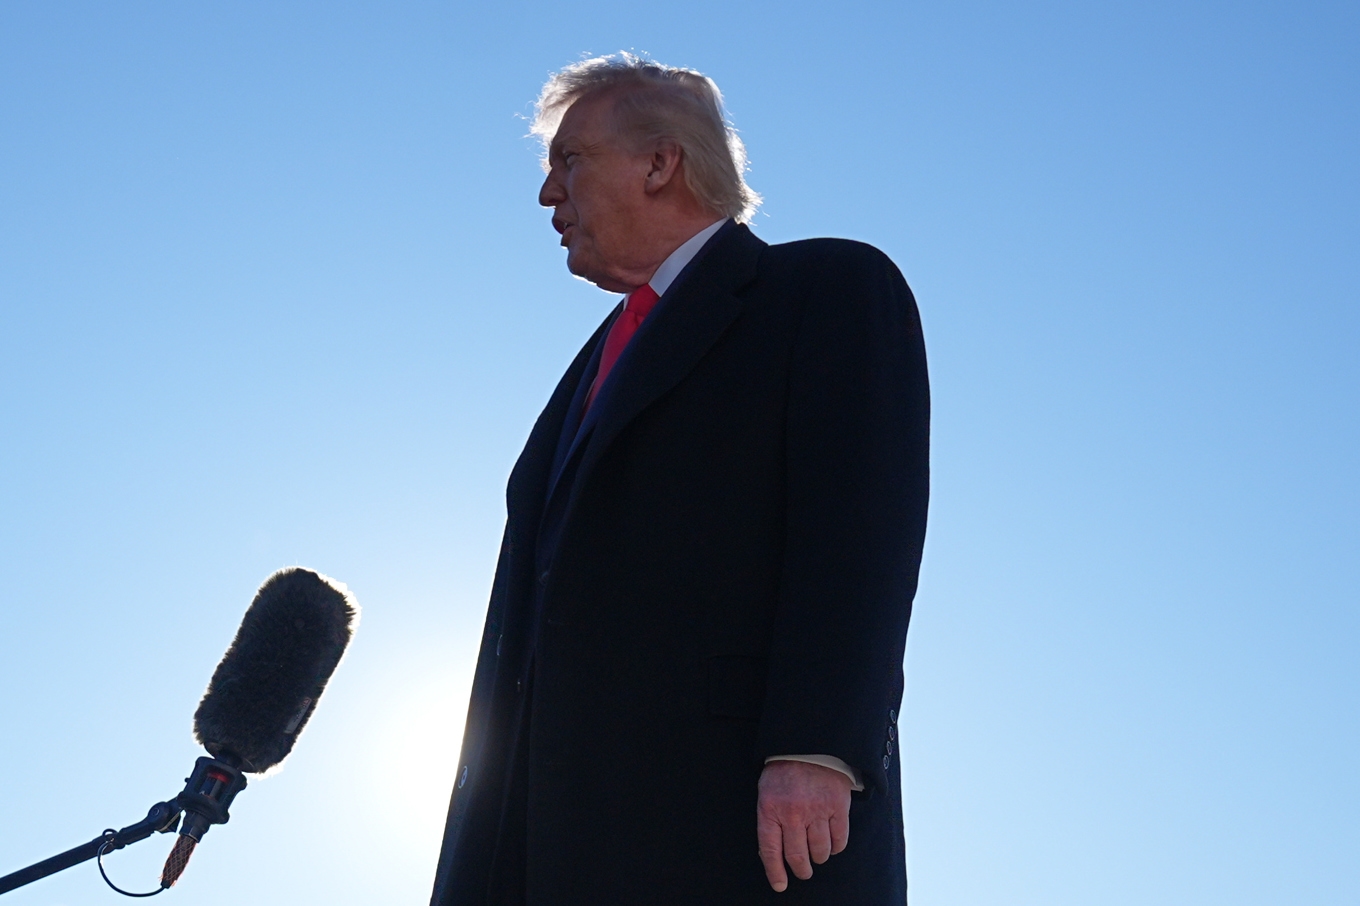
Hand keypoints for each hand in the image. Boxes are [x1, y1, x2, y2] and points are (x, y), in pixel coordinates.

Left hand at [756, 760, 851, 891]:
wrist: (809, 744)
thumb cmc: (784, 771)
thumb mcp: (766, 793)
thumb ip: (769, 821)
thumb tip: (773, 855)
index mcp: (771, 808)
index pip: (771, 851)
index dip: (775, 872)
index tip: (780, 885)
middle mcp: (793, 812)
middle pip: (798, 857)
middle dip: (801, 870)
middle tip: (803, 871)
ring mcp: (817, 810)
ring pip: (820, 852)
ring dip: (819, 858)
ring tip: (817, 854)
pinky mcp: (838, 806)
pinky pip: (839, 840)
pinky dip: (836, 847)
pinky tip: (831, 843)